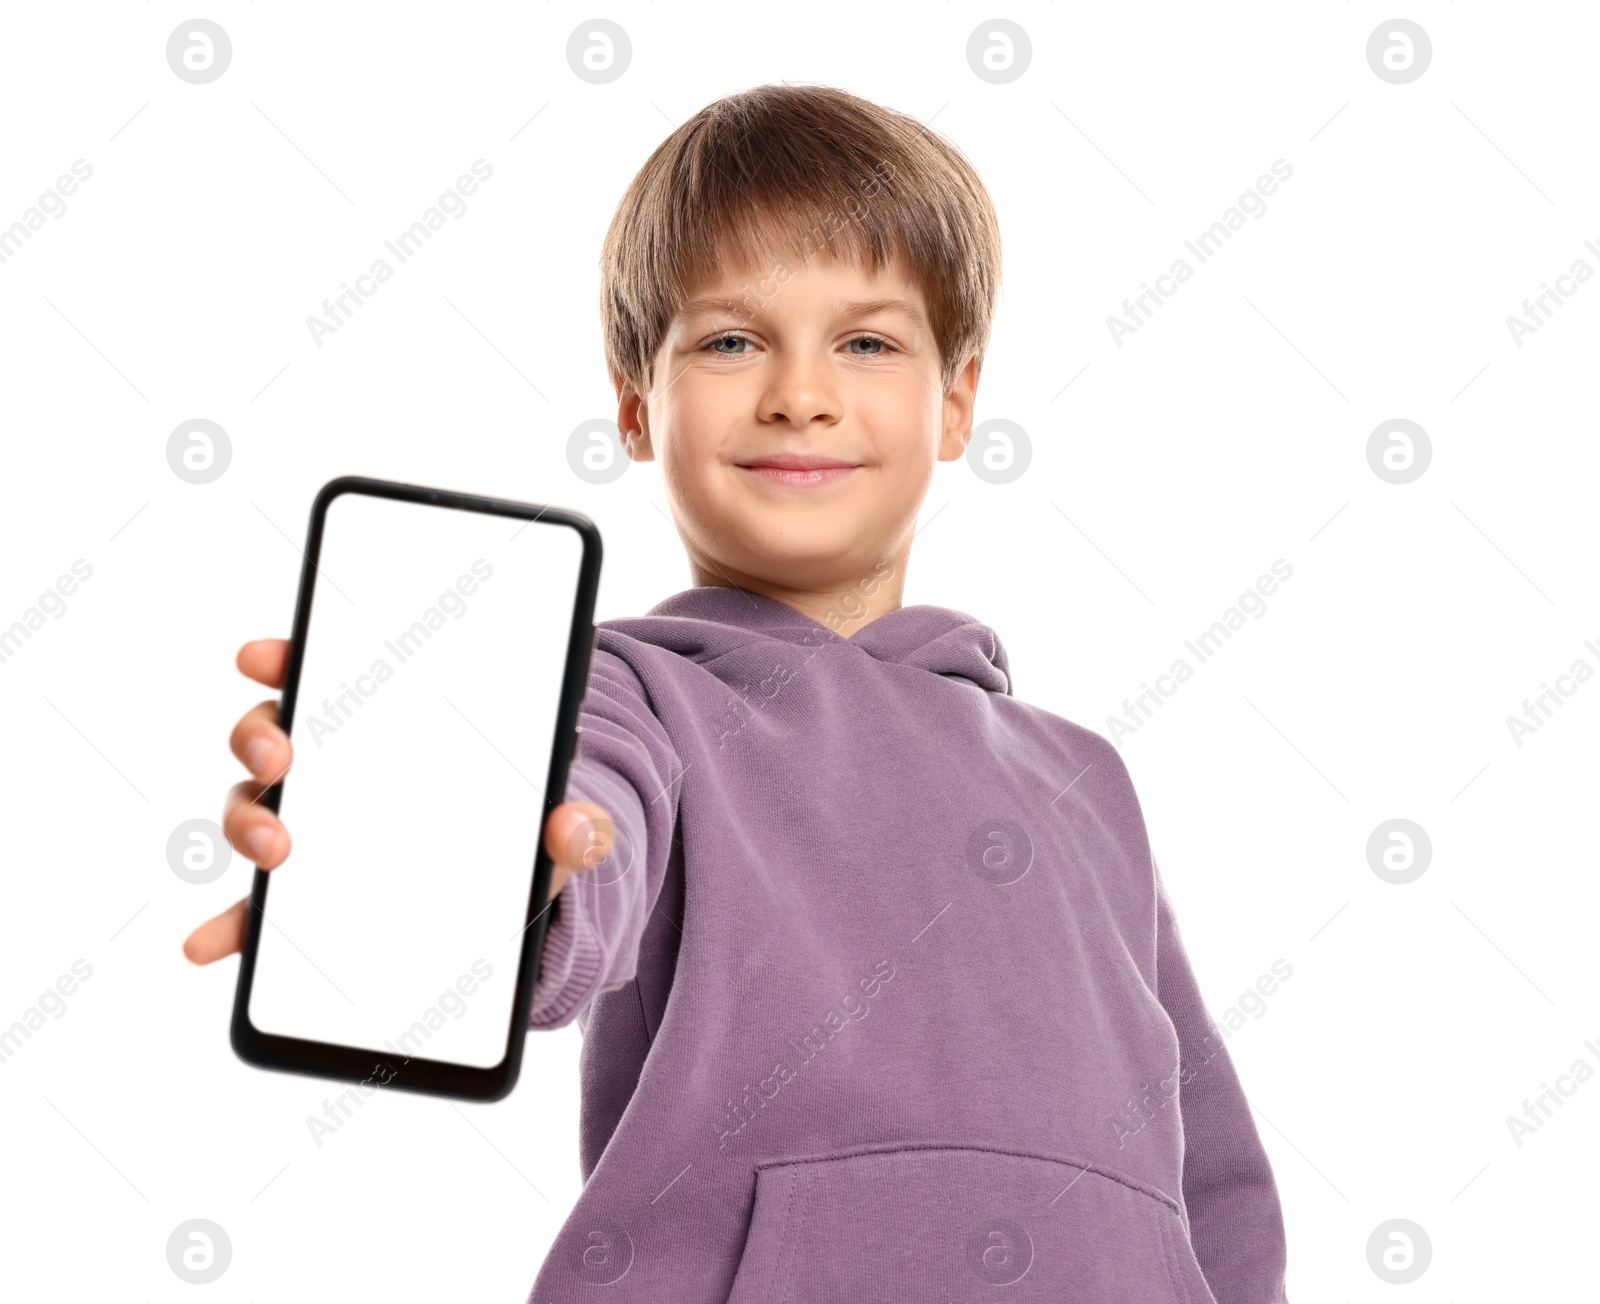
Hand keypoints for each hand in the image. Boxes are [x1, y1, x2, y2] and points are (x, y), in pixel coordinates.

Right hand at [182, 638, 613, 963]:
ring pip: (253, 807)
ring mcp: (312, 828)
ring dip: (247, 823)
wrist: (515, 899)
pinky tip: (210, 946)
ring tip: (274, 852)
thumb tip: (577, 827)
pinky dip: (229, 924)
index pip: (329, 673)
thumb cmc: (524, 834)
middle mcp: (336, 766)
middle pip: (274, 731)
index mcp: (392, 726)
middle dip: (262, 735)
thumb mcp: (558, 828)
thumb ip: (577, 826)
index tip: (265, 654)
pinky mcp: (302, 896)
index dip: (290, 655)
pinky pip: (253, 907)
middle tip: (282, 757)